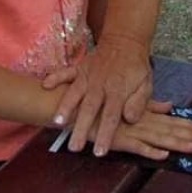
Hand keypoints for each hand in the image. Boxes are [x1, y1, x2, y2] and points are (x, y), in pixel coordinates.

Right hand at [43, 35, 152, 156]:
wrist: (126, 41)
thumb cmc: (136, 67)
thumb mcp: (146, 85)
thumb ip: (139, 103)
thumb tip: (131, 119)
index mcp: (119, 91)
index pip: (112, 116)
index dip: (105, 134)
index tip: (99, 151)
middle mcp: (101, 84)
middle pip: (90, 108)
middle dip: (81, 128)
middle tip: (74, 147)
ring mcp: (89, 75)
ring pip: (75, 93)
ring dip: (65, 107)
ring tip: (57, 122)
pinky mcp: (80, 68)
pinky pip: (66, 72)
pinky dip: (56, 77)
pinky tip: (45, 85)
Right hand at [108, 100, 191, 160]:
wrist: (79, 105)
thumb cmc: (104, 105)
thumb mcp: (130, 100)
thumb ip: (149, 105)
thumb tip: (169, 106)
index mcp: (145, 114)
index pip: (171, 120)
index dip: (188, 124)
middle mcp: (141, 122)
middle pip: (169, 129)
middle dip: (189, 134)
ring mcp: (131, 131)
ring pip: (158, 138)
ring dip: (176, 143)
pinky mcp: (118, 140)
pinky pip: (137, 147)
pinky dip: (150, 151)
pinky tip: (163, 155)